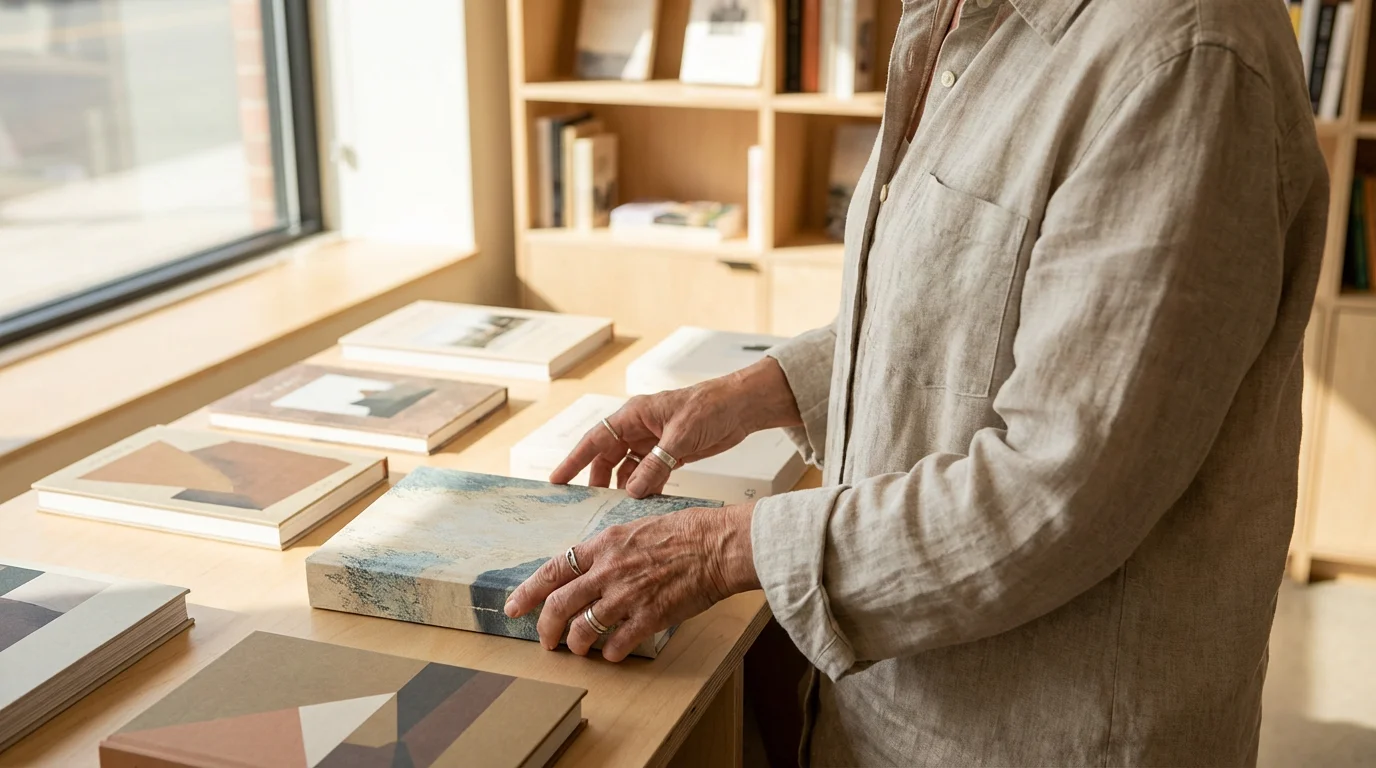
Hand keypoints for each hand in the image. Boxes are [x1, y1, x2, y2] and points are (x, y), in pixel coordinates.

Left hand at [503, 503, 759, 661]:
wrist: (718, 544)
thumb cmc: (686, 532)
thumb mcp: (637, 528)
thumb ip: (610, 549)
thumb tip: (591, 566)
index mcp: (604, 545)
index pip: (553, 570)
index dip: (528, 591)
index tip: (514, 606)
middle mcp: (609, 570)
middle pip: (558, 605)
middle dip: (545, 628)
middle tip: (545, 640)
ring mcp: (627, 595)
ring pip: (582, 629)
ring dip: (576, 644)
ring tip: (579, 650)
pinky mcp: (649, 616)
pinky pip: (617, 644)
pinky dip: (610, 653)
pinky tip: (612, 653)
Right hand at [553, 357, 802, 497]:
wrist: (740, 407)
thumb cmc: (710, 407)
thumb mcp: (680, 438)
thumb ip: (656, 465)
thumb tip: (632, 491)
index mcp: (634, 415)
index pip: (595, 439)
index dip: (574, 460)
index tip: (556, 480)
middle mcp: (638, 427)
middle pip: (607, 457)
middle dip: (597, 480)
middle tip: (588, 504)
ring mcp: (653, 441)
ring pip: (627, 468)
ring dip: (623, 487)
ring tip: (617, 508)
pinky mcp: (669, 453)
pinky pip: (647, 473)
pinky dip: (644, 487)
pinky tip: (643, 502)